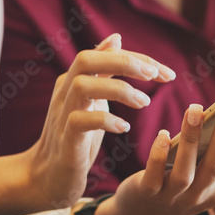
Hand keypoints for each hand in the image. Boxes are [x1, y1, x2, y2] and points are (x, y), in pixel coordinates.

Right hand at [25, 33, 174, 209]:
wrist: (48, 176)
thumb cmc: (76, 136)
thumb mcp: (92, 98)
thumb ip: (104, 71)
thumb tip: (116, 38)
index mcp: (74, 78)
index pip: (105, 54)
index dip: (138, 59)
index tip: (166, 73)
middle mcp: (65, 91)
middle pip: (87, 59)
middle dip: (124, 62)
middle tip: (153, 76)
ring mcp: (62, 114)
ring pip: (83, 86)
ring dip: (119, 91)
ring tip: (144, 103)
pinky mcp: (64, 139)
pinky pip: (80, 121)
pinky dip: (106, 120)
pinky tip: (124, 127)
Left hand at [92, 100, 214, 214]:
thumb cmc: (179, 185)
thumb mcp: (203, 173)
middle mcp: (202, 196)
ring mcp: (175, 198)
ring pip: (187, 170)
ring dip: (192, 138)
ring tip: (195, 108)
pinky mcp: (149, 194)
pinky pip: (155, 174)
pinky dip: (159, 154)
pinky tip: (163, 134)